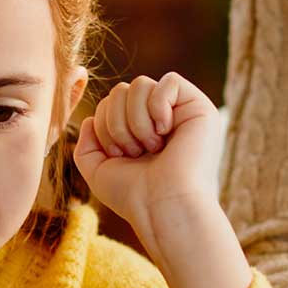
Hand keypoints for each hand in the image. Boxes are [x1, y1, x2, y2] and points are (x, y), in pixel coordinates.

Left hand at [73, 74, 247, 287]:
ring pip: (141, 84)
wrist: (162, 207)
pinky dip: (158, 106)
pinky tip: (166, 132)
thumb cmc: (133, 196)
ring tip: (151, 146)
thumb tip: (90, 118)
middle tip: (135, 152)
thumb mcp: (98, 171)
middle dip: (117, 122)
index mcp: (141, 131)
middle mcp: (162, 120)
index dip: (104, 124)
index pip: (111, 103)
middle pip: (122, 90)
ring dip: (136, 119)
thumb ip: (87, 145)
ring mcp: (182, 113)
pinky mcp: (200, 109)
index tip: (119, 155)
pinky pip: (171, 80)